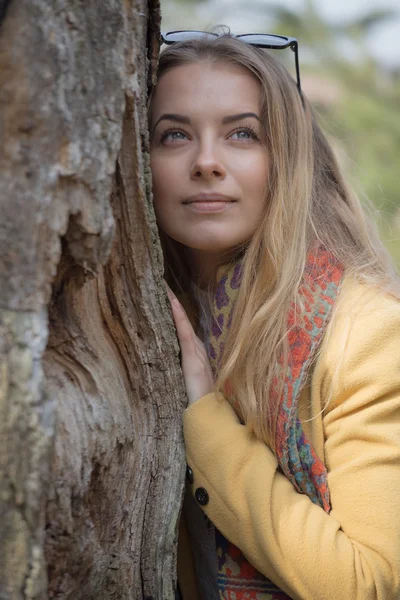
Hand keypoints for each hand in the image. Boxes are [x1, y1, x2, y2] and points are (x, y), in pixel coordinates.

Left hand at [165, 282, 213, 405]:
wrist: (209, 416)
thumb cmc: (197, 404)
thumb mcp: (185, 385)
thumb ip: (180, 374)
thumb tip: (163, 368)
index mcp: (194, 356)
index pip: (182, 329)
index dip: (174, 312)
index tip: (163, 294)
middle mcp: (197, 350)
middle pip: (182, 321)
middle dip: (172, 302)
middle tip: (160, 282)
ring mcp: (196, 352)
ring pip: (182, 322)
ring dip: (173, 303)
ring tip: (162, 285)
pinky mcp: (192, 358)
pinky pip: (184, 332)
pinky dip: (178, 316)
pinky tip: (172, 302)